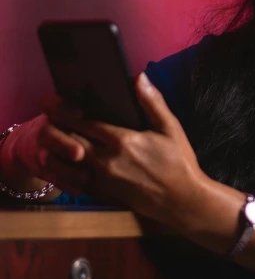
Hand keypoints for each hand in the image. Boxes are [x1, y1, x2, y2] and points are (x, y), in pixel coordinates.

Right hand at [1, 99, 88, 194]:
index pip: (53, 104)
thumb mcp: (66, 110)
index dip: (65, 108)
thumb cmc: (61, 124)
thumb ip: (79, 108)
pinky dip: (66, 185)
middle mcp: (44, 131)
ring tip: (86, 176)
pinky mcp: (41, 170)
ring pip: (50, 161)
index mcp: (52, 111)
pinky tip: (80, 190)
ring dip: (68, 170)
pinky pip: (52, 178)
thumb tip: (100, 103)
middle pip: (50, 136)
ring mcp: (40, 152)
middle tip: (80, 153)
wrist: (30, 142)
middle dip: (65, 144)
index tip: (80, 112)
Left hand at [46, 73, 208, 232]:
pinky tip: (65, 162)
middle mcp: (107, 160)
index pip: (85, 122)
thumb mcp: (170, 127)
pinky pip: (76, 180)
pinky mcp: (104, 195)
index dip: (67, 112)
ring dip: (59, 150)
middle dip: (59, 128)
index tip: (56, 103)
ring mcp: (103, 180)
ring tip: (50, 138)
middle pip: (72, 141)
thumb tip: (139, 77)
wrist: (182, 201)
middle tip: (48, 117)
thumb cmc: (179, 162)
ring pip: (70, 162)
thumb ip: (152, 102)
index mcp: (122, 140)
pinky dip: (67, 170)